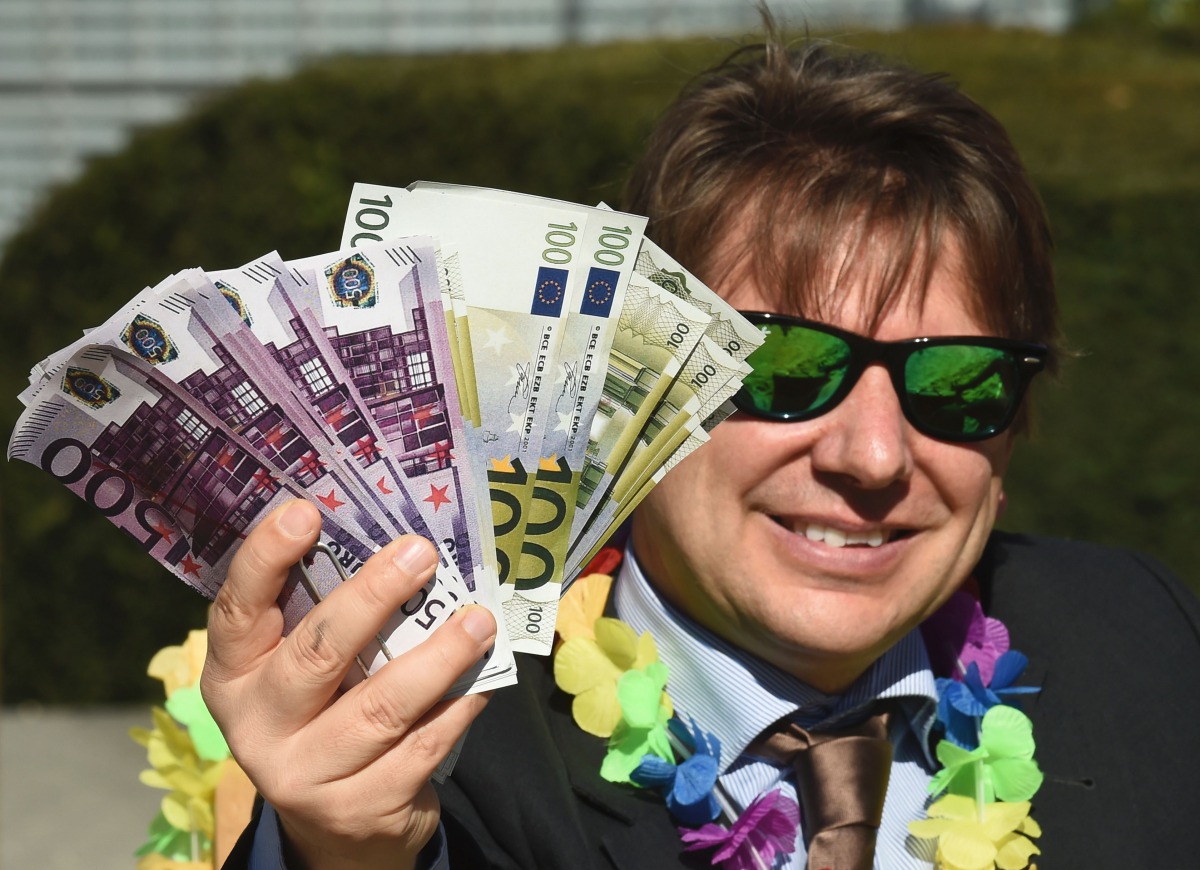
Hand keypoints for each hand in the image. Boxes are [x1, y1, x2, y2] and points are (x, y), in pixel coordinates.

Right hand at [201, 500, 495, 869]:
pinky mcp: (361, 809)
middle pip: (316, 654)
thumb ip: (328, 619)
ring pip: (382, 706)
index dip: (266, 558)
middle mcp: (258, 727)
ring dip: (439, 657)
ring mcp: (306, 775)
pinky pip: (421, 746)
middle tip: (421, 554)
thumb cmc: (326, 714)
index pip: (237, 609)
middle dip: (372, 597)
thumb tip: (397, 546)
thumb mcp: (306, 671)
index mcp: (234, 677)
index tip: (306, 511)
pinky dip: (458, 706)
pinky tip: (483, 678)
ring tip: (479, 621)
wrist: (336, 828)